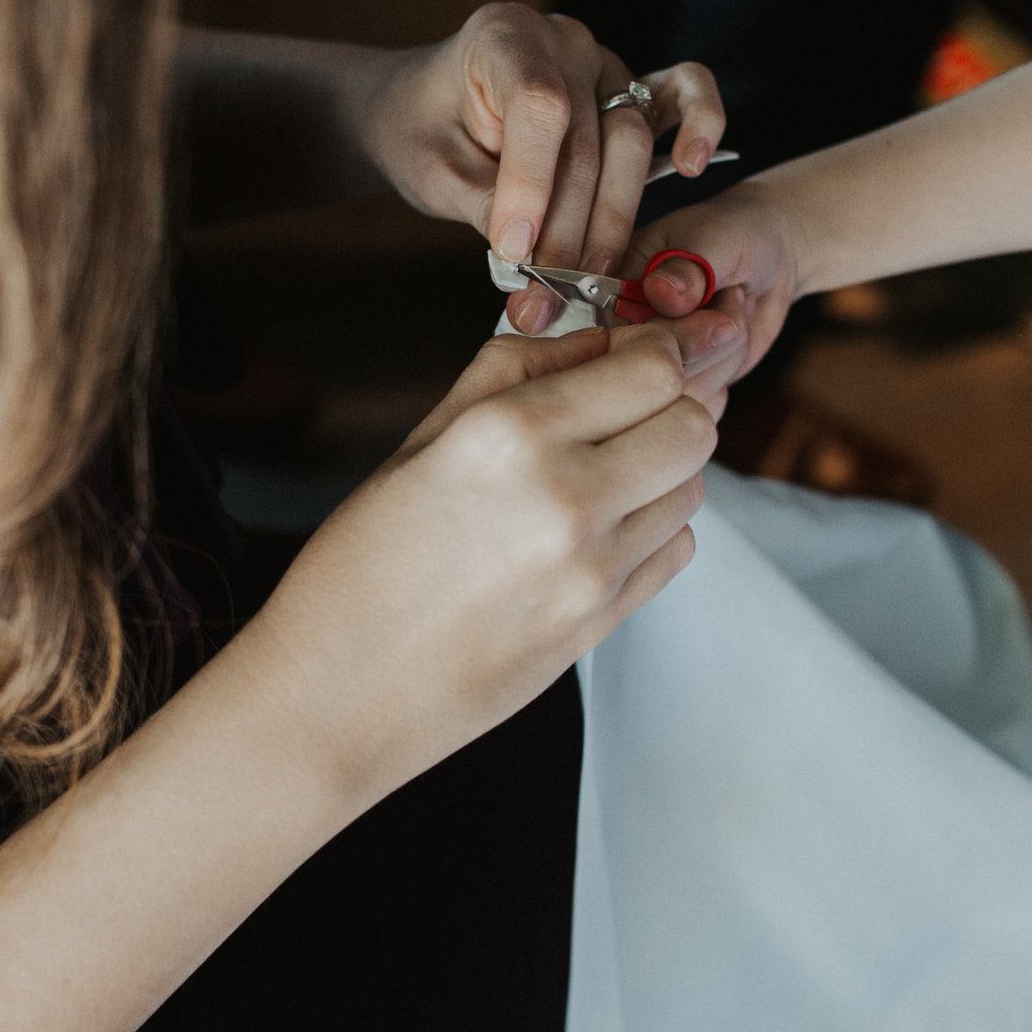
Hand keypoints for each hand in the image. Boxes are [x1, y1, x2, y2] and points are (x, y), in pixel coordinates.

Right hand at [242, 315, 730, 793]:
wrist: (337, 695)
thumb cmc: (360, 565)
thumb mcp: (420, 442)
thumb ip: (514, 373)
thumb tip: (593, 337)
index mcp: (508, 435)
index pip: (652, 368)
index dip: (664, 348)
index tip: (653, 348)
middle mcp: (565, 497)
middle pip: (694, 424)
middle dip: (675, 404)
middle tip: (633, 406)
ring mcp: (593, 569)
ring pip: (693, 487)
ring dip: (665, 467)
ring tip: (605, 471)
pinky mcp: (604, 623)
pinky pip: (675, 549)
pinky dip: (655, 527)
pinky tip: (601, 528)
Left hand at [354, 1, 725, 268]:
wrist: (423, 109)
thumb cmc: (423, 133)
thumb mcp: (433, 172)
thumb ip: (486, 207)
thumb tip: (532, 263)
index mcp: (504, 36)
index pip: (538, 106)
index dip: (532, 185)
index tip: (514, 253)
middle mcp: (562, 40)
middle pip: (589, 138)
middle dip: (569, 228)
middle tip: (547, 296)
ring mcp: (603, 62)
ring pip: (630, 140)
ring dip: (612, 218)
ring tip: (588, 280)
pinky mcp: (631, 89)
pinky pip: (683, 91)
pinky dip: (700, 121)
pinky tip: (690, 164)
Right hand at [613, 183, 806, 408]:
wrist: (768, 258)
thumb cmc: (731, 235)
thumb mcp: (712, 239)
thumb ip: (687, 267)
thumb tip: (661, 293)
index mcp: (602, 288)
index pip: (610, 333)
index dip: (664, 328)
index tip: (710, 296)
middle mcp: (613, 333)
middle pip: (644, 372)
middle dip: (704, 336)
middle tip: (732, 294)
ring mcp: (643, 367)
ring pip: (676, 392)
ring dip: (723, 350)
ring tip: (732, 306)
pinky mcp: (674, 390)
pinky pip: (699, 402)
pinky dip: (729, 366)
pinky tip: (732, 337)